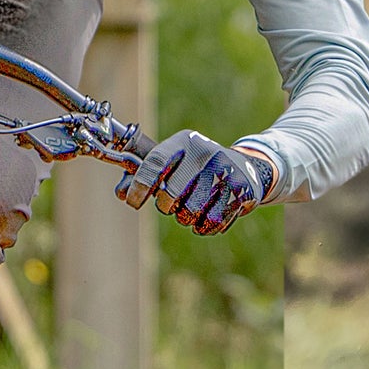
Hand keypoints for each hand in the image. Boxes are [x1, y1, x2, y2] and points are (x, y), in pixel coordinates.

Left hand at [116, 130, 273, 233]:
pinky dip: (204, 227)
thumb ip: (143, 176)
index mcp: (184, 141)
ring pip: (192, 211)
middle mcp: (205, 152)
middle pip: (172, 194)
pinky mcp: (242, 190)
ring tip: (192, 209)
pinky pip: (213, 221)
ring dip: (186, 218)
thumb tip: (121, 193)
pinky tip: (206, 218)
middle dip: (166, 207)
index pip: (156, 161)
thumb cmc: (196, 168)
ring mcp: (226, 170)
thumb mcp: (173, 164)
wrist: (247, 167)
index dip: (141, 184)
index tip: (134, 202)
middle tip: (171, 205)